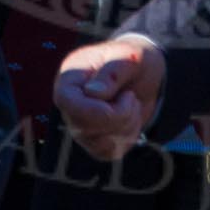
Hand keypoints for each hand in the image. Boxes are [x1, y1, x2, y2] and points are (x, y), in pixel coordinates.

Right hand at [54, 37, 164, 159]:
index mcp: (69, 78)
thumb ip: (112, 71)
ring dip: (126, 126)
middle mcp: (69, 105)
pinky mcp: (94, 141)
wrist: (143, 73)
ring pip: (99, 144)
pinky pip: (109, 153)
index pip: (67, 102)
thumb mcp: (128, 56)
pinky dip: (127, 138)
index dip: (97, 109)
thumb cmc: (131, 59)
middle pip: (84, 128)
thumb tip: (92, 92)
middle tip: (132, 96)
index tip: (126, 98)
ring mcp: (79, 125)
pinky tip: (130, 119)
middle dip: (119, 117)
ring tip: (131, 104)